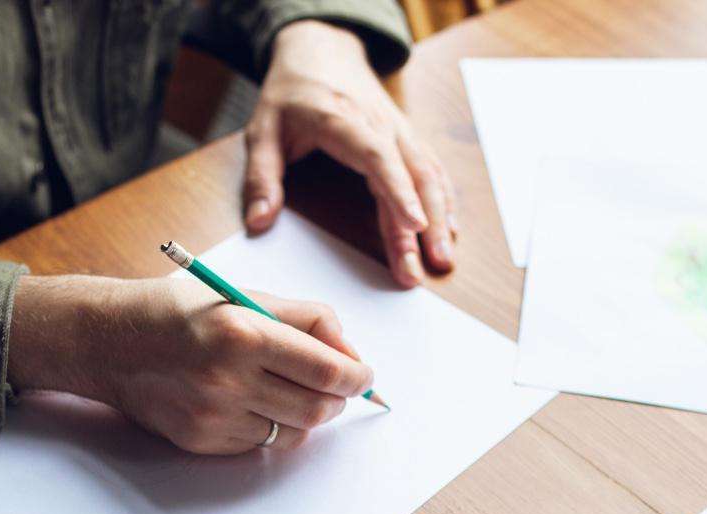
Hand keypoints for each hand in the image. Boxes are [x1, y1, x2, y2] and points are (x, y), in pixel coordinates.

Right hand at [6, 274, 371, 454]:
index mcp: (244, 332)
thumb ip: (307, 319)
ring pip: (294, 433)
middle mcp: (228, 378)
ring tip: (295, 392)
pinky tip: (255, 403)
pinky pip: (261, 445)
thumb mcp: (244, 295)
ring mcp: (214, 415)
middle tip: (336, 386)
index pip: (327, 370)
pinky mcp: (202, 440)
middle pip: (317, 408)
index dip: (357, 377)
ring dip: (308, 415)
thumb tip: (351, 355)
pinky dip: (272, 427)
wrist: (111, 341)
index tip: (363, 375)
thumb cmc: (181, 312)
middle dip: (338, 398)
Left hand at [244, 20, 455, 287]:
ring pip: (428, 174)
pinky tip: (447, 231)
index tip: (413, 225)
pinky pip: (432, 170)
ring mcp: (399, 131)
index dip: (398, 192)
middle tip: (421, 271)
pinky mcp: (407, 139)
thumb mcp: (262, 129)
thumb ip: (261, 177)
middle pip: (411, 175)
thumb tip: (259, 223)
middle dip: (421, 226)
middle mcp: (380, 125)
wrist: (321, 50)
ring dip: (439, 217)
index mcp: (343, 121)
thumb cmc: (291, 94)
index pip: (378, 158)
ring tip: (442, 260)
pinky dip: (443, 201)